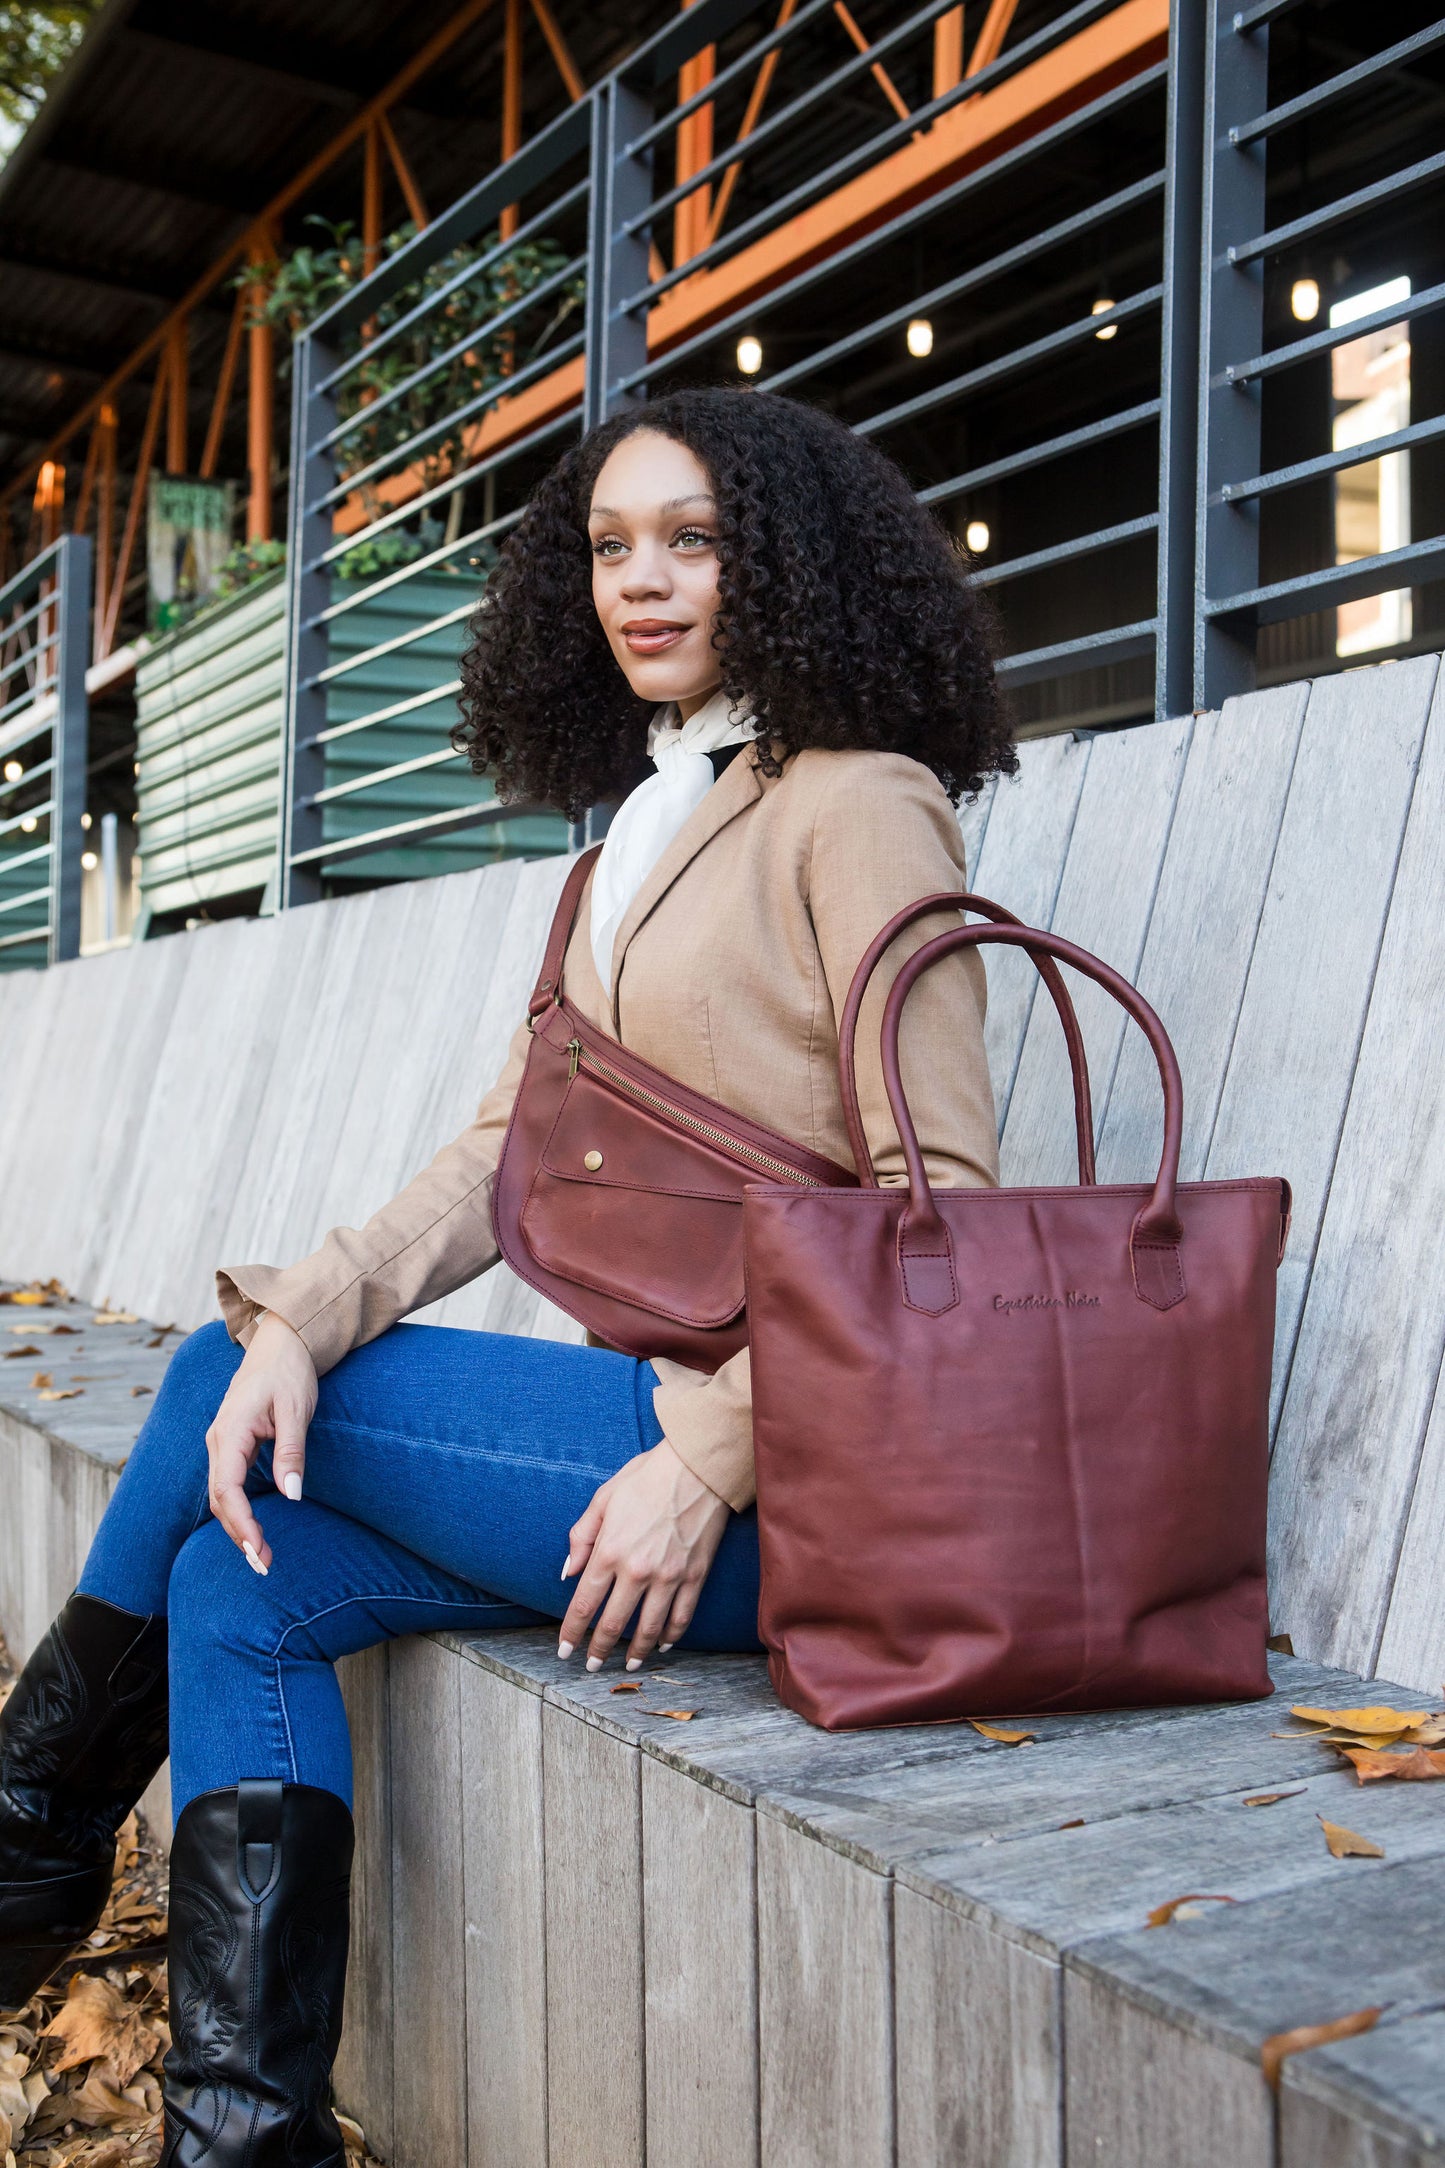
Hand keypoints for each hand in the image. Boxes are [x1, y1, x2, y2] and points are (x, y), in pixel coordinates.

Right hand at [205, 1313, 317, 1571]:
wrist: (281, 1342)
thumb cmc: (289, 1372)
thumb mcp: (296, 1410)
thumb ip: (291, 1453)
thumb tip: (292, 1496)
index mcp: (231, 1431)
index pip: (227, 1489)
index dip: (241, 1524)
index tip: (257, 1550)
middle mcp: (218, 1440)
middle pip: (219, 1499)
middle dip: (238, 1535)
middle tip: (263, 1566)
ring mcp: (222, 1443)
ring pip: (220, 1495)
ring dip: (237, 1527)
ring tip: (260, 1556)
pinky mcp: (231, 1445)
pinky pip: (227, 1485)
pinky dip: (238, 1511)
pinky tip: (253, 1530)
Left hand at [558, 1438, 729, 1670]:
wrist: (698, 1467)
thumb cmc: (647, 1476)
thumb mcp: (604, 1498)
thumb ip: (581, 1536)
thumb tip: (568, 1572)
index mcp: (609, 1550)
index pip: (583, 1604)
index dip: (571, 1633)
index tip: (564, 1650)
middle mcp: (637, 1570)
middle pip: (612, 1624)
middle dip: (598, 1650)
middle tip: (591, 1666)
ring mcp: (669, 1577)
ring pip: (647, 1629)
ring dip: (634, 1652)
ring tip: (628, 1665)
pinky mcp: (695, 1576)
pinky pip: (681, 1617)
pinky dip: (670, 1636)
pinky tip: (661, 1644)